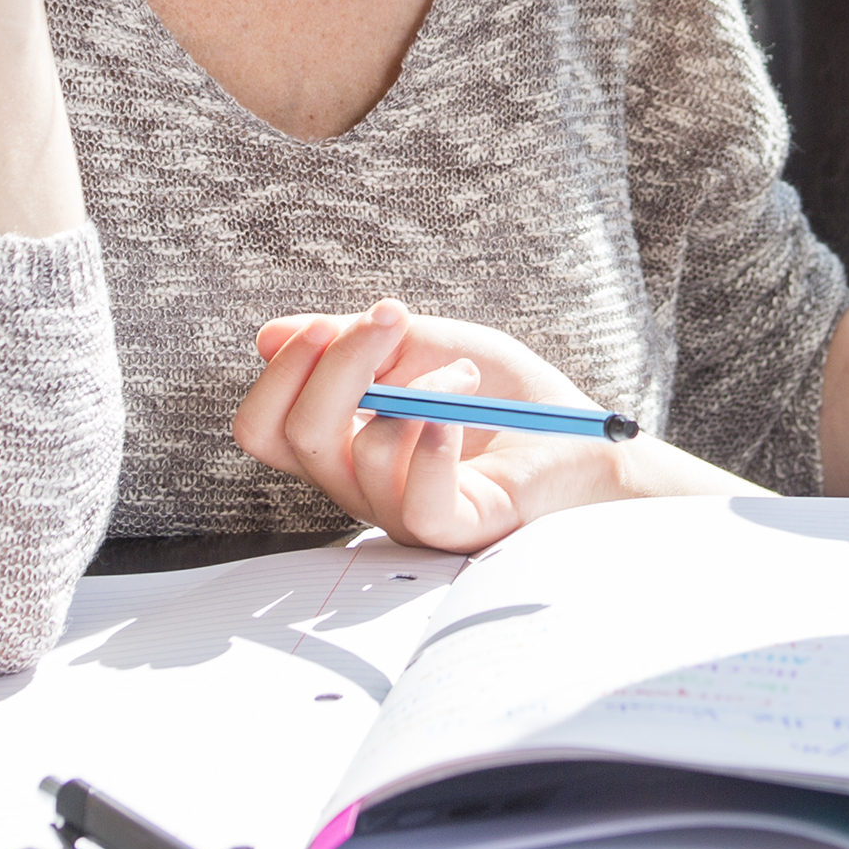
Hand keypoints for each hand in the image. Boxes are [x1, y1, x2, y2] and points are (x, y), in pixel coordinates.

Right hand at [236, 301, 709, 552]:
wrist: (583, 438)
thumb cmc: (505, 396)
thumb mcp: (424, 345)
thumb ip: (354, 340)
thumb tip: (269, 337)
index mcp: (342, 443)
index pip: (264, 428)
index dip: (281, 375)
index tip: (328, 325)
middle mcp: (359, 485)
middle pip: (297, 436)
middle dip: (337, 364)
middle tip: (392, 318)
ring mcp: (402, 513)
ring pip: (364, 452)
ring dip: (422, 387)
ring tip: (468, 378)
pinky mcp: (455, 531)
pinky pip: (416, 503)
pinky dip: (430, 446)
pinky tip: (454, 415)